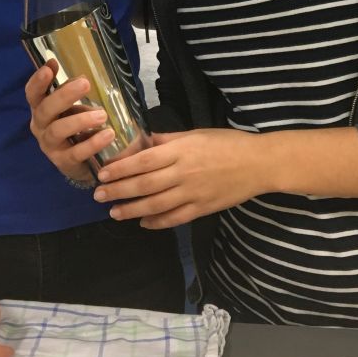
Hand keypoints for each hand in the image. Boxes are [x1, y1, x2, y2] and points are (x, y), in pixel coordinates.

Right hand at [25, 59, 113, 185]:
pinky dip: (92, 143)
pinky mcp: (64, 162)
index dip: (38, 80)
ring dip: (80, 120)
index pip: (32, 93)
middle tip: (85, 83)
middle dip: (64, 95)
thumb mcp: (73, 107)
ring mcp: (50, 146)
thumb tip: (81, 77)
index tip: (50, 66)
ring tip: (102, 115)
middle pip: (45, 109)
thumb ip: (73, 92)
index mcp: (40, 108)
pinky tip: (108, 134)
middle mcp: (40, 126)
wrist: (83, 163)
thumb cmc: (76, 127)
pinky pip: (76, 152)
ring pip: (58, 130)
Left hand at [92, 130, 261, 228]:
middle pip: (144, 185)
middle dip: (119, 191)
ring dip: (132, 210)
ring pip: (156, 205)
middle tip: (99, 196)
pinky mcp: (202, 209)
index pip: (143, 161)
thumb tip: (143, 141)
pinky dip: (157, 222)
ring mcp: (192, 194)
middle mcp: (183, 173)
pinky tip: (143, 223)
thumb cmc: (226, 143)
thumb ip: (168, 140)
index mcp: (181, 151)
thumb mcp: (195, 133)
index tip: (103, 173)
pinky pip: (175, 218)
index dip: (121, 168)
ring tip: (114, 212)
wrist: (258, 164)